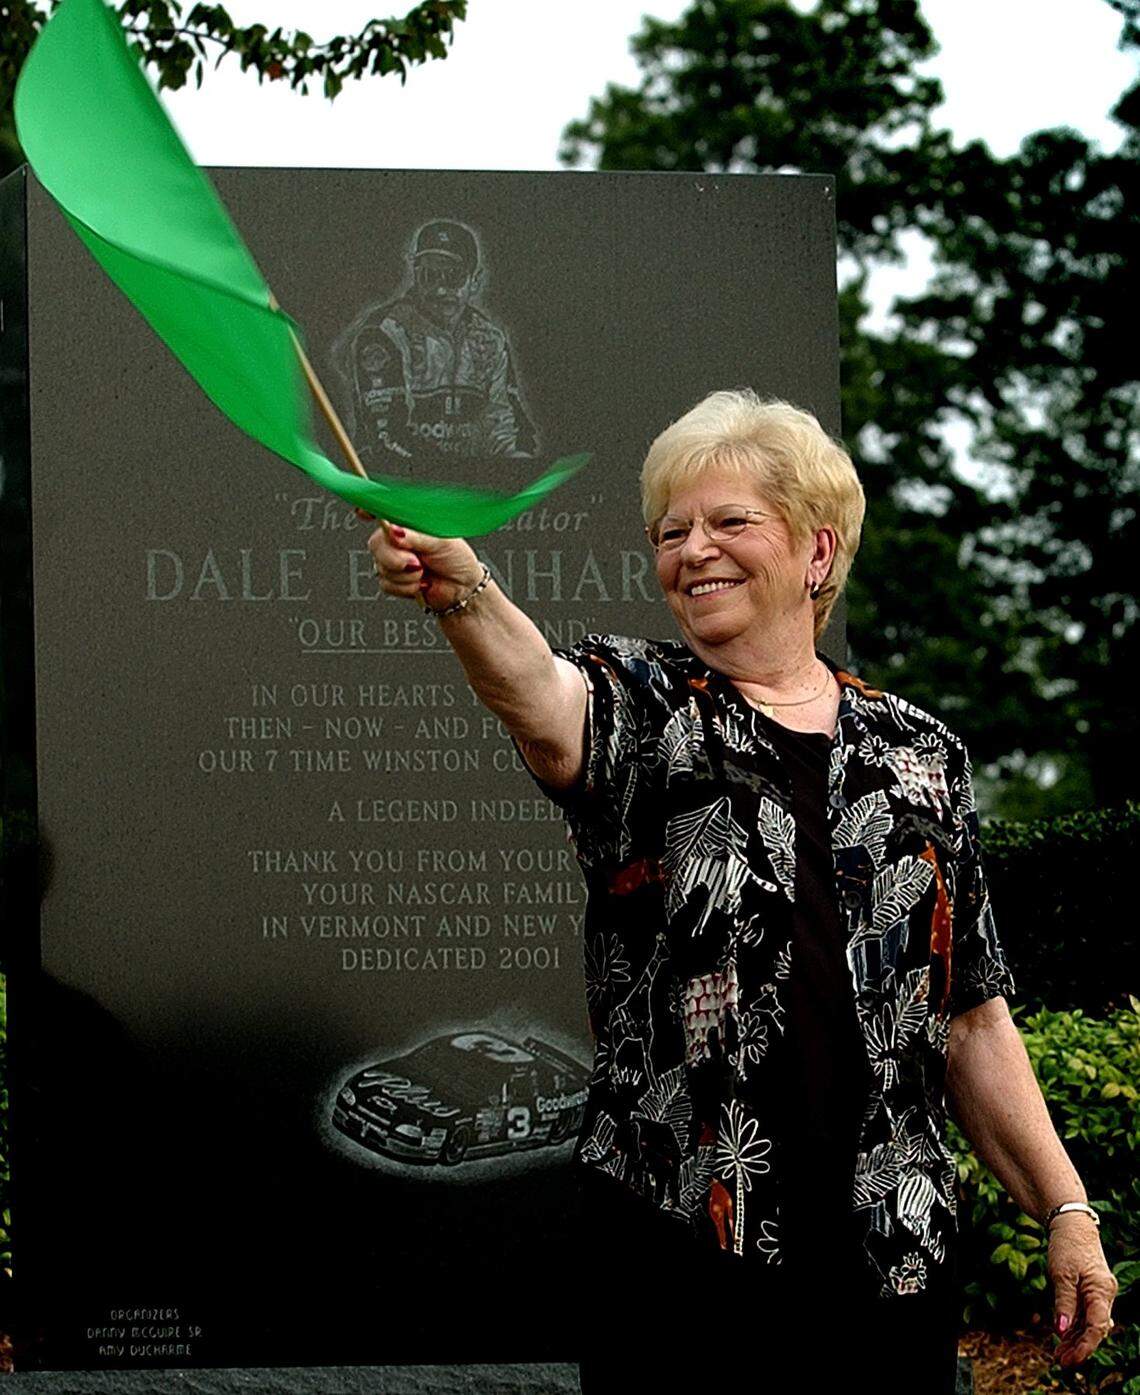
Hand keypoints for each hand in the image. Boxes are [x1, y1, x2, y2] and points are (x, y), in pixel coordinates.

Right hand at [355, 509, 481, 611]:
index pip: (383, 511)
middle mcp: (397, 540)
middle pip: (376, 543)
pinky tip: (420, 583)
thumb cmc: (456, 559)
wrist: (462, 588)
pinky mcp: (393, 579)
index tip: (363, 513)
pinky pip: (386, 584)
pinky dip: (405, 587)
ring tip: (423, 572)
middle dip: (395, 557)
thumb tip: (394, 531)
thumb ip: (416, 536)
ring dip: (406, 575)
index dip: (369, 510)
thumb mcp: (440, 541)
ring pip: (381, 567)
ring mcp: (393, 560)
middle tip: (416, 561)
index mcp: (408, 524)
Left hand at [1048, 1213, 1117, 1367]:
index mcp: (1102, 1291)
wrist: (1071, 1224)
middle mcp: (1104, 1295)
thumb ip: (1064, 1303)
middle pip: (1094, 1328)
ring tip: (1058, 1355)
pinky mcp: (1089, 1291)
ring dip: (1075, 1339)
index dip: (1086, 1346)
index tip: (1071, 1359)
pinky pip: (1084, 1314)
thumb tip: (1062, 1331)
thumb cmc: (1067, 1245)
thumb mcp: (1061, 1274)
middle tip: (1060, 1361)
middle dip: (1079, 1347)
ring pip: (1089, 1323)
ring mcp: (1098, 1293)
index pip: (1097, 1327)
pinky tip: (1062, 1337)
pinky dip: (1074, 1326)